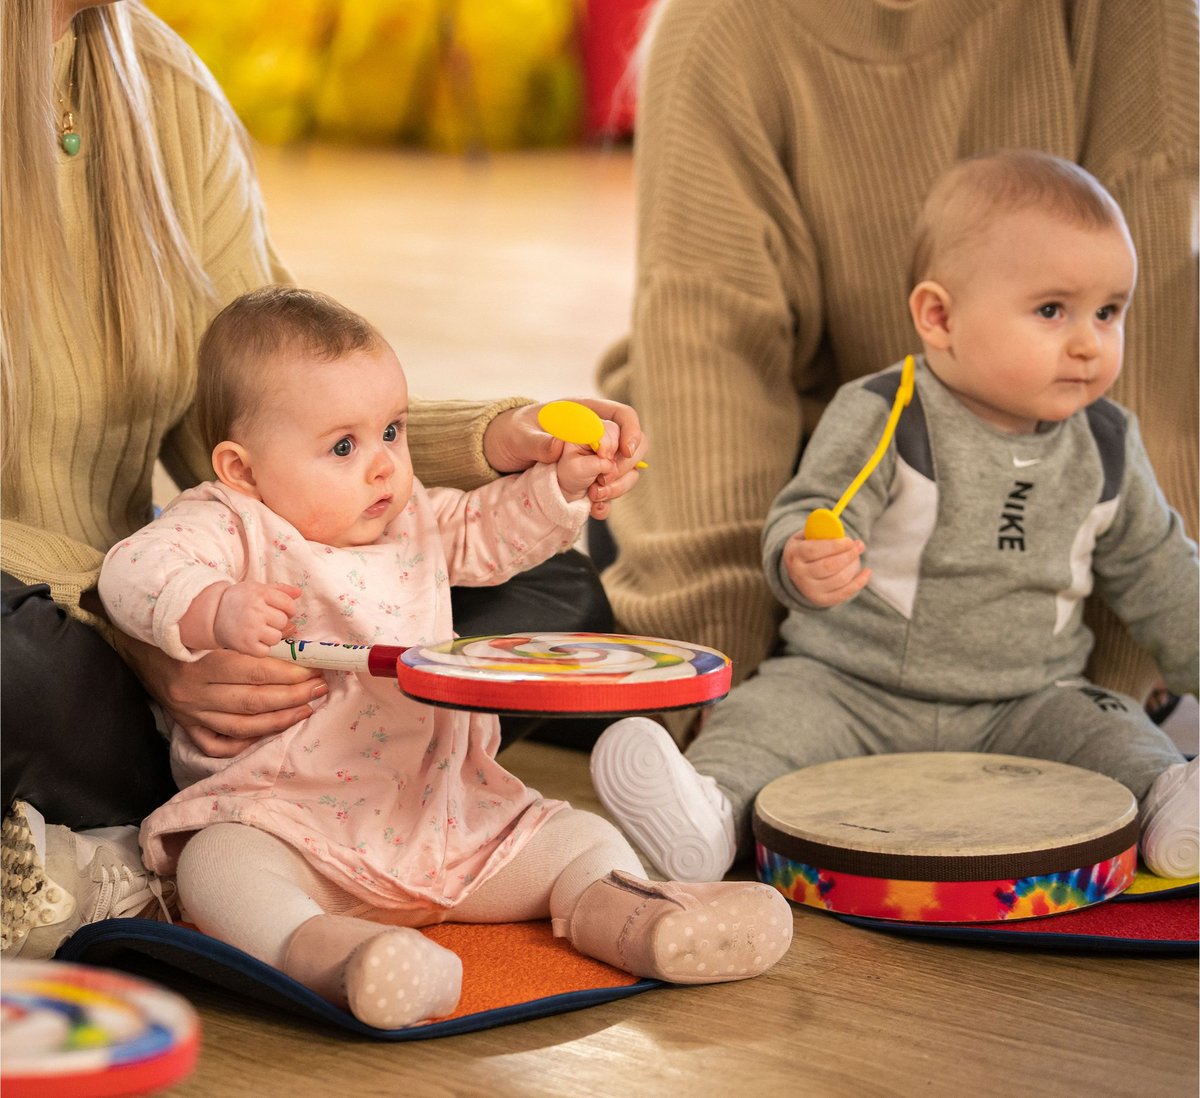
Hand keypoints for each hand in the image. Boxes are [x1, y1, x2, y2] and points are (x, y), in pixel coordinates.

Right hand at [115, 631, 327, 757]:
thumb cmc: (187, 631)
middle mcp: (194, 691)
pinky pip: (217, 744)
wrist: (140, 647)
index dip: (289, 672)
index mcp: (202, 661)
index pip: (254, 671)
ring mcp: (190, 713)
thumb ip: (252, 632)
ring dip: (279, 720)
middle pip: (253, 701)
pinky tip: (268, 734)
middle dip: (293, 696)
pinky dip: (244, 743)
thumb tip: (294, 634)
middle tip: (319, 688)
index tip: (314, 668)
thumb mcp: (215, 624)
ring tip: (306, 709)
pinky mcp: (186, 726)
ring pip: (242, 726)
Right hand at [212, 581, 301, 656]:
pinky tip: (254, 640)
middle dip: (278, 623)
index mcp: (260, 593)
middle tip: (265, 621)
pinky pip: (265, 651)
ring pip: (276, 637)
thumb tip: (299, 593)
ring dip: (271, 636)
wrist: (212, 613)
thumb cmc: (240, 600)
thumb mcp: (258, 588)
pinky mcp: (244, 645)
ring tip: (259, 630)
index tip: (279, 610)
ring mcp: (250, 628)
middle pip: (283, 622)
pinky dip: (261, 648)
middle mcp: (255, 610)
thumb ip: (281, 590)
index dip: (288, 609)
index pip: (289, 605)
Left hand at [484, 399, 647, 519]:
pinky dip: (607, 502)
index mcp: (585, 413)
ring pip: (626, 471)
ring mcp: (596, 459)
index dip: (631, 432)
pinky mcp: (590, 479)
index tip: (624, 452)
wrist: (504, 452)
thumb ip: (538, 441)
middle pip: (634, 445)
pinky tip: (596, 510)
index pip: (622, 416)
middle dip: (625, 465)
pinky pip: (609, 490)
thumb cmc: (513, 433)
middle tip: (604, 480)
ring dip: (618, 486)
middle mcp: (597, 435)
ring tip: (595, 496)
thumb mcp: (519, 435)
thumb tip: (559, 445)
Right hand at [782, 531, 870, 607]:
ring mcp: (810, 590)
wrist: (796, 571)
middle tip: (857, 547)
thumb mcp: (808, 536)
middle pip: (829, 566)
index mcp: (794, 555)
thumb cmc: (807, 548)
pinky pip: (845, 592)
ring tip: (857, 556)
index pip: (814, 550)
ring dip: (854, 566)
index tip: (849, 541)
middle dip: (848, 555)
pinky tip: (867, 572)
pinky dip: (859, 582)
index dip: (835, 545)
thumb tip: (852, 541)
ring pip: (839, 579)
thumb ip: (826, 533)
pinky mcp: (822, 600)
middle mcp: (799, 575)